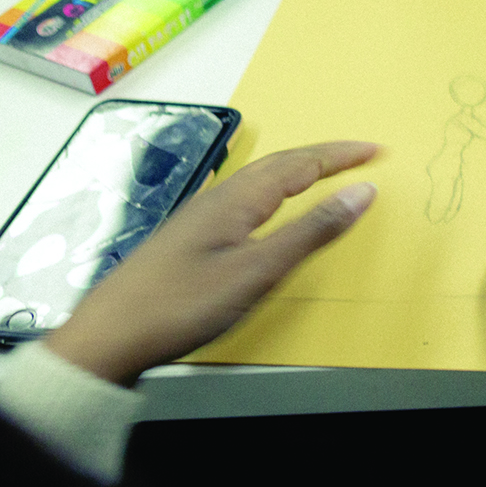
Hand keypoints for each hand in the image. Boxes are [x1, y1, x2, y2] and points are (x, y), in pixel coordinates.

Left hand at [43, 142, 378, 386]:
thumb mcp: (257, 271)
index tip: (376, 150)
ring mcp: (202, 216)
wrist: (109, 336)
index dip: (340, 155)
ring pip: (261, 180)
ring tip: (327, 173)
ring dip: (299, 170)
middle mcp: (220, 197)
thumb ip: (311, 231)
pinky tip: (273, 208)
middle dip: (323, 156)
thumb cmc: (182, 303)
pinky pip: (247, 198)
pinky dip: (277, 192)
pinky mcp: (192, 236)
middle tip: (361, 155)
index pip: (301, 163)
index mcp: (238, 198)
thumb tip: (362, 192)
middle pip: (280, 164)